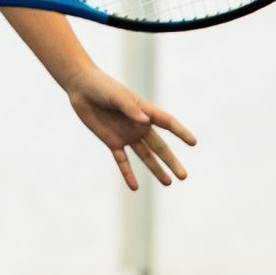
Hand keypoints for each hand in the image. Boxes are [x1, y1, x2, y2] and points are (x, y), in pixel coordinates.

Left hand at [67, 68, 194, 191]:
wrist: (81, 88)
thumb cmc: (101, 87)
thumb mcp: (116, 96)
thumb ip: (130, 109)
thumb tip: (146, 121)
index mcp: (144, 110)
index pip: (167, 123)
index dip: (180, 132)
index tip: (193, 143)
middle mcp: (139, 125)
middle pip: (159, 147)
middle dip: (171, 161)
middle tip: (183, 176)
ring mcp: (126, 134)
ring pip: (145, 156)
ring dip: (156, 170)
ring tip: (169, 183)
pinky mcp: (112, 141)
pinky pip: (122, 161)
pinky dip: (128, 174)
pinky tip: (135, 188)